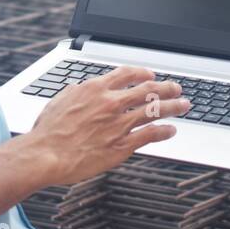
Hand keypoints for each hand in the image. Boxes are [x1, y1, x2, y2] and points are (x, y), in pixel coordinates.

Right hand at [27, 66, 189, 184]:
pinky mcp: (121, 145)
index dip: (143, 73)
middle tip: (177, 88)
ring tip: (184, 105)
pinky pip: (150, 135)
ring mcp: (118, 124)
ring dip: (173, 106)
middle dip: (167, 87)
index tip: (151, 75)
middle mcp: (111, 103)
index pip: (126, 74)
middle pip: (147, 89)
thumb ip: (77, 92)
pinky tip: (171, 130)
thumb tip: (82, 88)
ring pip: (154, 110)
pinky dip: (164, 131)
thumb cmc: (48, 131)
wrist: (45, 154)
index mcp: (95, 89)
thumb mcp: (60, 101)